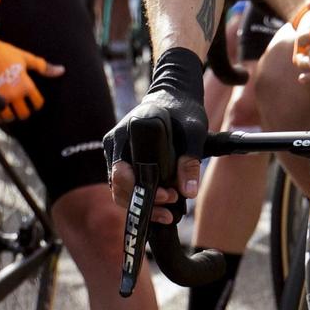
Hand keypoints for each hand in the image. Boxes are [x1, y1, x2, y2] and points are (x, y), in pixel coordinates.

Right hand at [0, 39, 60, 120]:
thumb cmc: (4, 53)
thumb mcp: (25, 58)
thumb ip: (43, 66)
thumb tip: (61, 70)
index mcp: (26, 85)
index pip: (38, 103)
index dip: (37, 103)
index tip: (33, 102)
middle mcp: (14, 94)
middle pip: (24, 114)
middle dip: (23, 111)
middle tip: (21, 108)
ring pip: (8, 117)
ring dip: (9, 114)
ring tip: (8, 110)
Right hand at [105, 64, 209, 222]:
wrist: (174, 96)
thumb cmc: (185, 112)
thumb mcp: (195, 132)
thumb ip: (191, 160)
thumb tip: (189, 192)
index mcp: (130, 130)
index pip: (124, 171)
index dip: (141, 189)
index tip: (168, 197)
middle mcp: (116, 140)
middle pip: (119, 183)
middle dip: (143, 201)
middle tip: (170, 211)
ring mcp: (115, 149)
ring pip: (119, 186)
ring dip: (141, 202)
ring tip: (168, 213)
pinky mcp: (119, 156)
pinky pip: (124, 181)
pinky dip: (140, 194)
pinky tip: (161, 206)